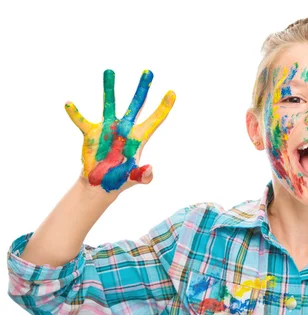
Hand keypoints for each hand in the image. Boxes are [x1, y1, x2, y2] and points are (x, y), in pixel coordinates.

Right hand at [66, 69, 175, 192]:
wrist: (101, 183)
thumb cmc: (121, 179)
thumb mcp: (135, 178)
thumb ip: (144, 175)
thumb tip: (150, 168)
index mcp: (139, 138)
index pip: (155, 120)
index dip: (163, 107)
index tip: (172, 93)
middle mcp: (125, 128)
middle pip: (136, 105)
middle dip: (142, 89)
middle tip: (148, 71)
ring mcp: (108, 128)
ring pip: (109, 104)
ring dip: (109, 88)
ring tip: (109, 71)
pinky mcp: (92, 133)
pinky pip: (82, 121)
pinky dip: (75, 113)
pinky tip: (69, 104)